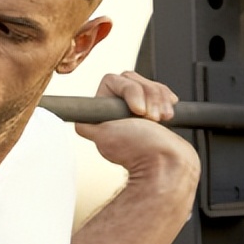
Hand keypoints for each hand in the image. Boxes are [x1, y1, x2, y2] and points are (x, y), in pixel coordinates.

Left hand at [75, 71, 196, 175]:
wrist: (166, 164)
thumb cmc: (139, 151)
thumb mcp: (103, 136)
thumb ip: (87, 123)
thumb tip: (77, 113)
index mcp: (102, 114)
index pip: (113, 81)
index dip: (130, 91)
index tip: (138, 111)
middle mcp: (118, 111)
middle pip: (133, 79)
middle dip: (149, 96)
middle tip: (151, 117)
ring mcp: (138, 111)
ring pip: (150, 85)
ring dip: (159, 100)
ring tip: (159, 120)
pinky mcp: (155, 112)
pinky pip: (162, 93)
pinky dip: (167, 101)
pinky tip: (167, 116)